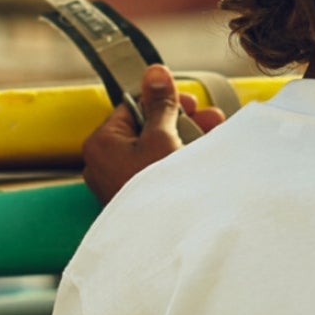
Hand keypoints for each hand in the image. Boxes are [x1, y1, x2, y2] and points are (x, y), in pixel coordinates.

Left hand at [81, 64, 225, 204]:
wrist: (163, 241)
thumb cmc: (156, 190)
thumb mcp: (162, 138)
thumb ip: (160, 104)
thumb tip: (155, 73)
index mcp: (101, 143)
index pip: (132, 106)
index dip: (162, 100)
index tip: (188, 101)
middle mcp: (105, 162)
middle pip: (146, 127)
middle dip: (181, 121)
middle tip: (207, 119)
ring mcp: (121, 181)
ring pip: (155, 148)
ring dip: (186, 139)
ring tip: (213, 137)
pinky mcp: (137, 196)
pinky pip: (158, 169)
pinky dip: (179, 161)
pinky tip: (204, 157)